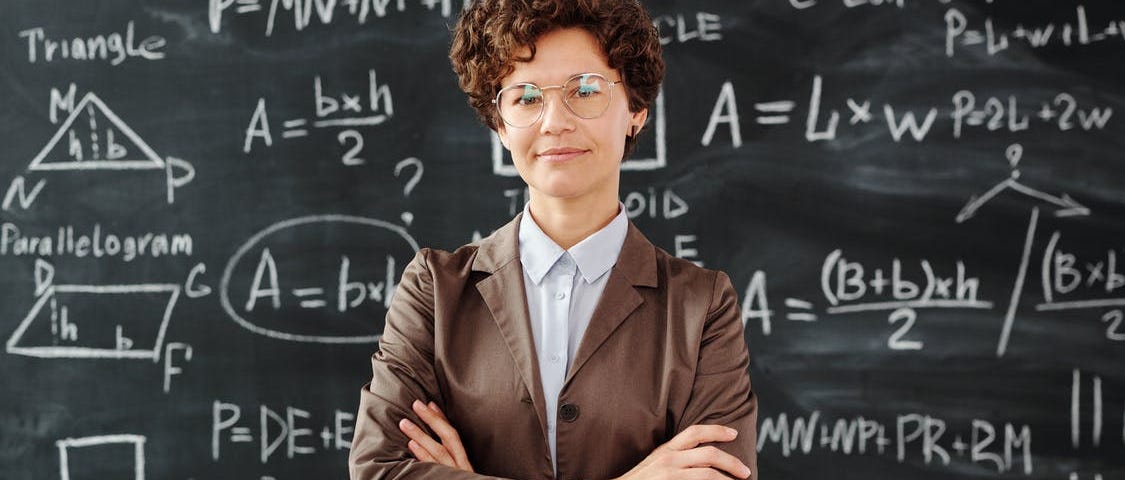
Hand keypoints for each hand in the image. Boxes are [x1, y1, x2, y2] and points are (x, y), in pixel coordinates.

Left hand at [398, 399, 474, 471]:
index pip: (453, 434)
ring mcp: (454, 472)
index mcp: (463, 460)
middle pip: (449, 437)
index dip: (442, 418)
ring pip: (439, 451)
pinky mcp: (444, 479)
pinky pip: (434, 467)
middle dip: (432, 419)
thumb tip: (425, 445)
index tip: (430, 403)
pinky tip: (412, 445)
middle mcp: (461, 464)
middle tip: (416, 404)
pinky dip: (423, 455)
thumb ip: (446, 458)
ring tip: (405, 423)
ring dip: (421, 435)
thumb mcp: (457, 470)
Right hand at [613, 424, 751, 479]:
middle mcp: (669, 459)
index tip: (734, 433)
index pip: (695, 432)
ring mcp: (670, 475)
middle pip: (710, 454)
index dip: (717, 430)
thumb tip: (701, 460)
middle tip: (745, 472)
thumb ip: (676, 457)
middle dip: (732, 462)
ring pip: (709, 475)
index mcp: (667, 449)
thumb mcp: (656, 462)